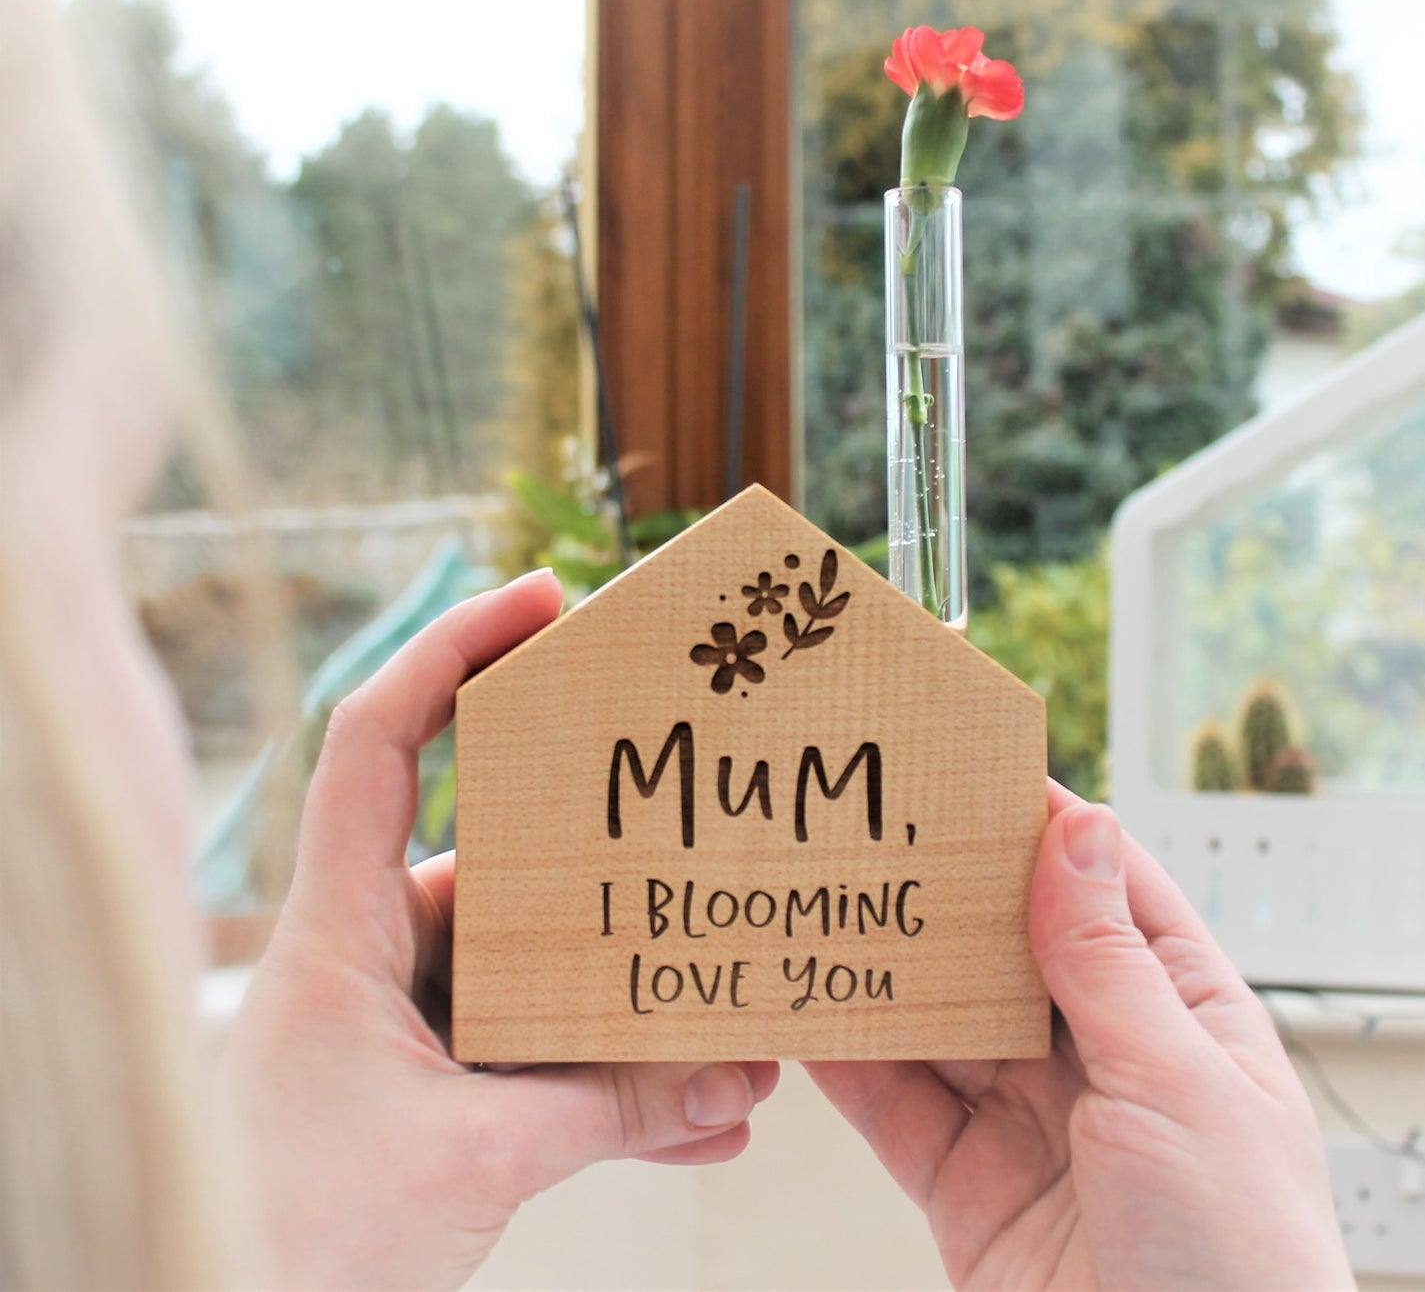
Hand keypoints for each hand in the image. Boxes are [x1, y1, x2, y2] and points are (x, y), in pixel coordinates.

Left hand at [223, 570, 778, 1290]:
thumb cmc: (290, 1239)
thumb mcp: (470, 1160)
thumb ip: (606, 1110)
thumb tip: (731, 1075)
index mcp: (341, 926)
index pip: (380, 737)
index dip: (453, 648)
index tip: (543, 600)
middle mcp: (376, 952)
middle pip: (498, 850)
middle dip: (603, 847)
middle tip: (692, 809)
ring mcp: (411, 1022)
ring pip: (537, 966)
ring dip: (626, 988)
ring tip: (727, 1004)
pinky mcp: (440, 1087)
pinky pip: (542, 1055)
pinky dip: (615, 1079)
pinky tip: (701, 1118)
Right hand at [806, 781, 1352, 1289]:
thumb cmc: (1239, 1264)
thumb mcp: (1177, 1088)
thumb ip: (1105, 962)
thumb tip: (1074, 829)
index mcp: (1181, 1018)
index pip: (1107, 890)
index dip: (1043, 827)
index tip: (972, 766)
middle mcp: (1101, 1059)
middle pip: (1007, 947)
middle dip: (945, 892)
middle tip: (872, 827)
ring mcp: (1028, 1121)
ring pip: (942, 1019)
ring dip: (887, 968)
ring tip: (822, 901)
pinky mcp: (964, 1184)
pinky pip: (896, 1103)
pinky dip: (850, 1057)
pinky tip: (810, 1010)